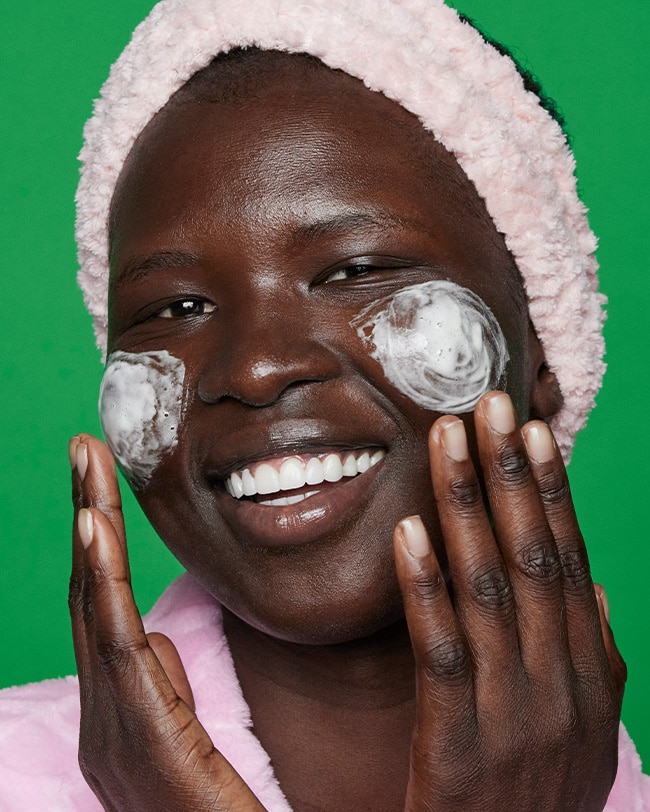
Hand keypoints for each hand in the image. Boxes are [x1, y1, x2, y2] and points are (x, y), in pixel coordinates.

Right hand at [69, 435, 265, 811]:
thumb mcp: (184, 739)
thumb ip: (164, 686)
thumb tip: (150, 637)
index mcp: (117, 709)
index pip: (103, 605)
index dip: (100, 541)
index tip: (100, 481)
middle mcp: (100, 712)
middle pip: (91, 592)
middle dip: (86, 514)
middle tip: (85, 448)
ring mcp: (111, 725)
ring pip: (95, 604)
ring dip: (90, 527)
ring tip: (87, 462)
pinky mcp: (138, 735)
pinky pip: (114, 640)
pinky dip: (100, 578)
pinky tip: (95, 526)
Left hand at [393, 392, 625, 811]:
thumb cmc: (538, 797)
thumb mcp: (585, 729)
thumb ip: (593, 655)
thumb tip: (595, 586)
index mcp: (590, 673)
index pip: (567, 560)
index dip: (549, 491)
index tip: (530, 430)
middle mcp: (560, 683)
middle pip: (532, 557)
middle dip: (511, 474)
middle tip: (490, 403)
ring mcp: (514, 713)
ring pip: (488, 588)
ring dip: (469, 506)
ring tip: (448, 440)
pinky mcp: (460, 745)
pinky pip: (442, 651)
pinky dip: (427, 588)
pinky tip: (409, 532)